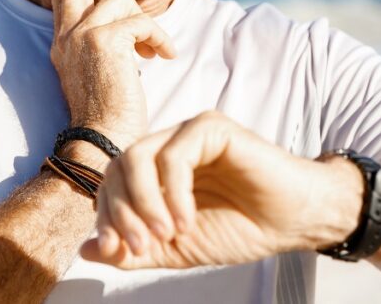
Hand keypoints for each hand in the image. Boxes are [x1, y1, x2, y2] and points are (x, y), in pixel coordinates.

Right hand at [50, 0, 175, 151]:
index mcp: (63, 42)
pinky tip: (165, 56)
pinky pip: (142, 20)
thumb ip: (102, 44)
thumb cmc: (110, 116)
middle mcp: (66, 35)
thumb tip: (123, 25)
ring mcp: (81, 35)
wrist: (102, 142)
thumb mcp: (99, 72)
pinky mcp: (104, 40)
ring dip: (146, 22)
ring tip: (155, 49)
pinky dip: (160, 38)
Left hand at [79, 111, 363, 267]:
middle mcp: (169, 145)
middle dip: (121, 212)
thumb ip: (133, 249)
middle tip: (142, 247)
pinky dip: (172, 193)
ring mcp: (190, 133)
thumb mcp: (176, 249)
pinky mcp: (213, 128)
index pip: (110, 183)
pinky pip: (173, 155)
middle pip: (117, 166)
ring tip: (166, 234)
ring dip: (143, 204)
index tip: (122, 252)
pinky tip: (187, 220)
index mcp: (157, 170)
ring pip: (138, 156)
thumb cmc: (242, 227)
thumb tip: (87, 248)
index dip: (107, 217)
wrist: (292, 221)